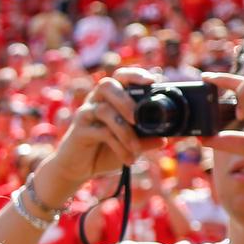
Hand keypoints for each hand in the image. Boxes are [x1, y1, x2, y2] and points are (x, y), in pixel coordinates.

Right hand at [35, 69, 155, 205]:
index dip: (135, 74)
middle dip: (125, 99)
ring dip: (125, 130)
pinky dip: (119, 146)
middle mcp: (96, 101)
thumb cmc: (104, 152)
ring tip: (136, 148)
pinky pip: (101, 132)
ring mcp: (86, 114)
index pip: (120, 77)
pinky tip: (129, 159)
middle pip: (107, 85)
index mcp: (110, 98)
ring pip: (105, 110)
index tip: (153, 80)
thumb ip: (145, 140)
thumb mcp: (130, 146)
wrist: (78, 169)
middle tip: (138, 118)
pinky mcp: (79, 130)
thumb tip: (165, 139)